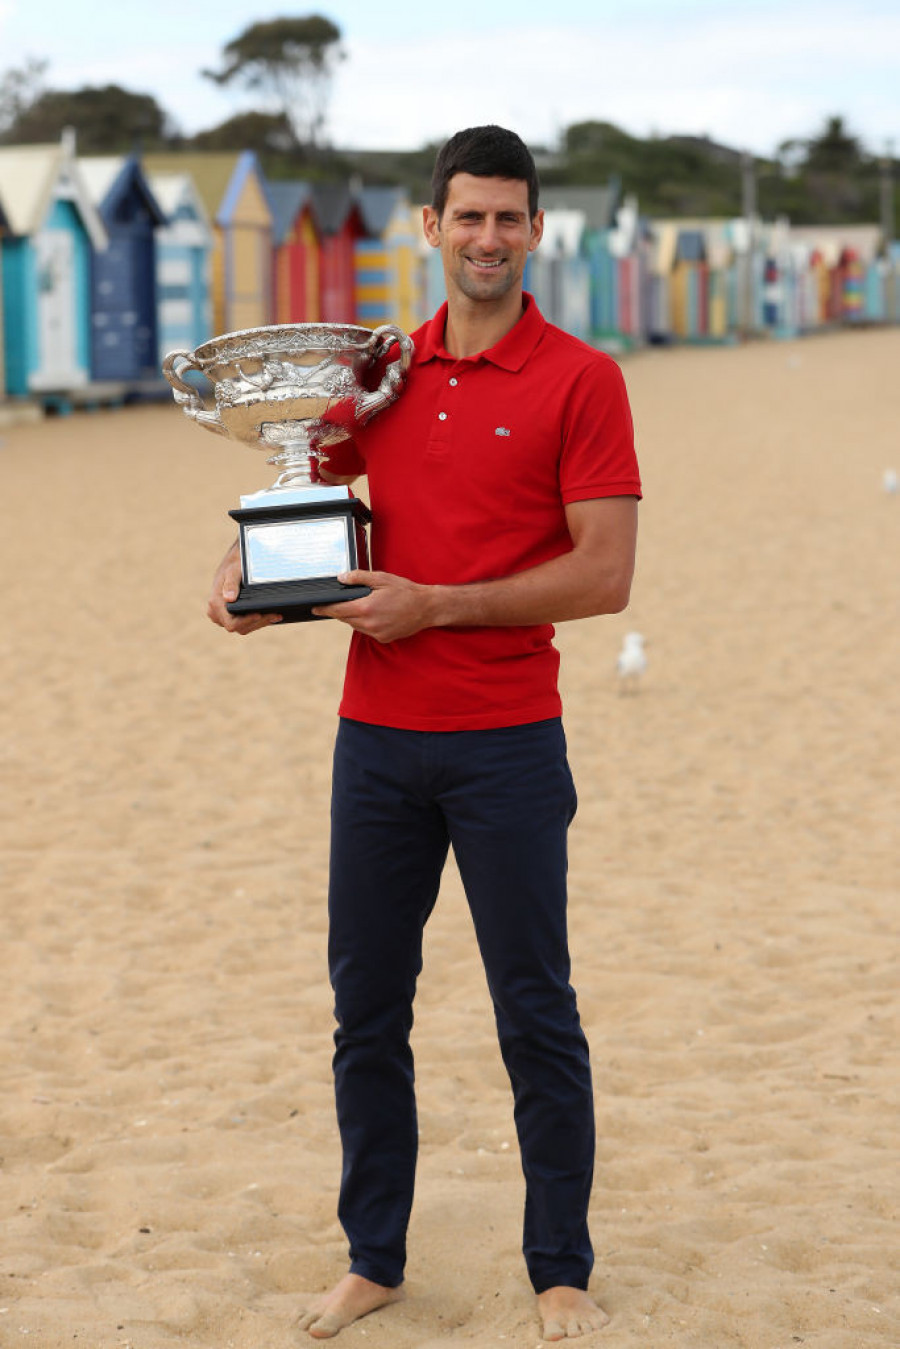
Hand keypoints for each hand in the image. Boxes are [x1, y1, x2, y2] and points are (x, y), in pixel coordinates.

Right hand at [206, 543, 281, 634]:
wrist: (235, 561)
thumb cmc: (235, 564)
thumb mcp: (234, 570)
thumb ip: (231, 583)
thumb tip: (229, 598)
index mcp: (215, 604)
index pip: (231, 623)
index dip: (246, 621)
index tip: (260, 614)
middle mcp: (217, 613)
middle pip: (240, 627)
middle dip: (258, 622)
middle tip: (275, 615)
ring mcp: (224, 616)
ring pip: (244, 628)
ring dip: (261, 623)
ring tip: (276, 615)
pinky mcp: (232, 616)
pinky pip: (246, 624)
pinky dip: (259, 621)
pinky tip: (271, 615)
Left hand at [312, 570, 435, 643]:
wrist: (427, 608)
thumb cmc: (405, 591)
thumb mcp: (381, 578)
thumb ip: (359, 578)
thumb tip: (341, 578)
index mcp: (366, 608)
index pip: (337, 610)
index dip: (325, 609)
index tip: (315, 608)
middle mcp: (369, 623)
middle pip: (345, 619)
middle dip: (342, 610)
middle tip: (344, 601)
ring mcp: (377, 633)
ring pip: (356, 626)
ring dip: (355, 617)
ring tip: (364, 605)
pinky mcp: (384, 638)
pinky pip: (368, 631)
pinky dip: (367, 623)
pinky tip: (377, 614)